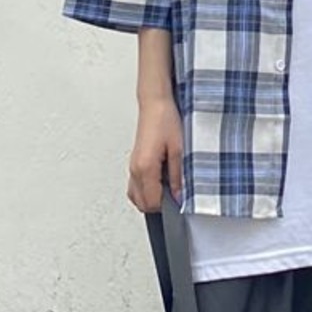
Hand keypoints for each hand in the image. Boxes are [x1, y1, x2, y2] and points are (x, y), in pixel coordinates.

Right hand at [127, 96, 182, 212]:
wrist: (155, 104)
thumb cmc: (166, 121)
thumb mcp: (179, 150)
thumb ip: (178, 177)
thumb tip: (179, 196)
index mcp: (145, 167)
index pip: (152, 202)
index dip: (166, 207)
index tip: (178, 202)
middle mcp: (135, 169)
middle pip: (141, 203)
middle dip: (158, 205)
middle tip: (174, 196)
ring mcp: (132, 167)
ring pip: (135, 196)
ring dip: (150, 198)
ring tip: (167, 189)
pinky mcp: (134, 163)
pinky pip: (135, 186)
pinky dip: (145, 190)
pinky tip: (159, 182)